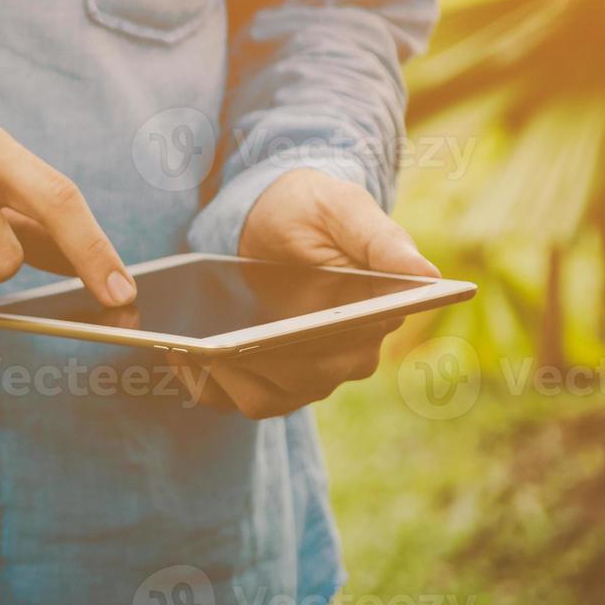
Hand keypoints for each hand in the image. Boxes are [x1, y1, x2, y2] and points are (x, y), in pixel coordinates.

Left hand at [176, 168, 438, 419]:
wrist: (270, 213)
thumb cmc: (312, 206)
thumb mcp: (342, 208)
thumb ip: (380, 239)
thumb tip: (426, 274)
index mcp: (377, 318)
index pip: (349, 351)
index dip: (312, 351)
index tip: (274, 340)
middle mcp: (347, 355)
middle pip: (303, 381)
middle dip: (259, 365)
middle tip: (212, 346)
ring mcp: (306, 372)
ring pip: (267, 398)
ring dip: (228, 379)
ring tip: (188, 352)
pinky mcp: (267, 376)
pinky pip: (236, 397)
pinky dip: (208, 386)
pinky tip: (178, 357)